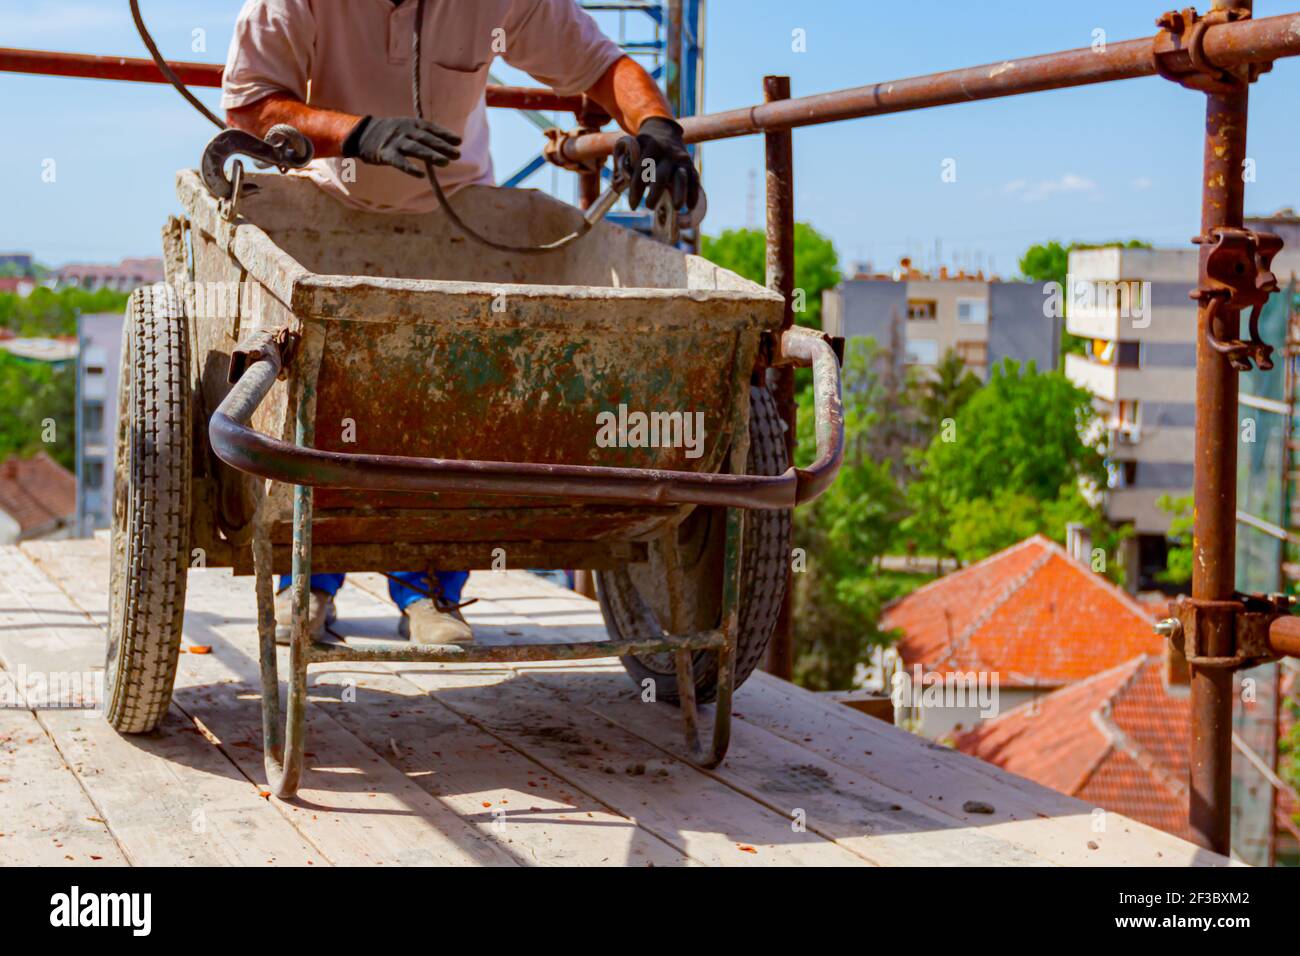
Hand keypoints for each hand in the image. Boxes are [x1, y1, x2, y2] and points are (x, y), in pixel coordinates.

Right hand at [342, 116, 461, 177]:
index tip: (459, 141)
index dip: (444, 134)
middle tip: (457, 154)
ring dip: (431, 155)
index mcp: (410, 123)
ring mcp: (394, 142)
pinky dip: (410, 168)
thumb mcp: (405, 127)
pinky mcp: (385, 154)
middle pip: (426, 138)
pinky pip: (399, 162)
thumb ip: (422, 134)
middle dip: (443, 146)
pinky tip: (421, 175)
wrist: (361, 133)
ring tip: (446, 162)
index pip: (430, 127)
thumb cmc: (389, 133)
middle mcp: (404, 130)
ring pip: (415, 148)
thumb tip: (446, 144)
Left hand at [615, 116, 699, 211]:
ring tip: (677, 208)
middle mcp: (667, 152)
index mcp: (651, 146)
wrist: (663, 130)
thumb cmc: (643, 146)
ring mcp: (680, 158)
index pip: (642, 170)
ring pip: (681, 176)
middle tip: (649, 207)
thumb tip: (618, 186)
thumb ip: (625, 163)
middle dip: (655, 192)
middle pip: (662, 174)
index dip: (636, 189)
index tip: (632, 205)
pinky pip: (694, 179)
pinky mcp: (690, 165)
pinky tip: (690, 207)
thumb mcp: (633, 148)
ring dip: (680, 192)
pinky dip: (693, 193)